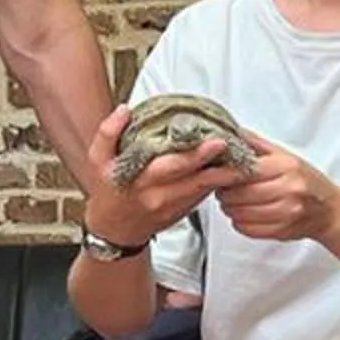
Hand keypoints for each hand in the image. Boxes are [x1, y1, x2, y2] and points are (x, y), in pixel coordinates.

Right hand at [79, 105, 245, 244]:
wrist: (115, 229)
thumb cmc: (109, 190)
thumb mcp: (98, 160)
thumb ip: (108, 133)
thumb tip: (124, 110)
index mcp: (139, 180)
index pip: (170, 166)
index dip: (194, 155)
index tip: (214, 141)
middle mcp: (158, 196)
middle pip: (194, 179)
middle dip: (217, 164)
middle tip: (236, 148)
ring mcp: (173, 207)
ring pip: (203, 189)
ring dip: (224, 174)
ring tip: (241, 157)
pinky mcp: (183, 212)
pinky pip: (203, 195)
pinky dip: (217, 182)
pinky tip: (230, 168)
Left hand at [217, 134, 339, 245]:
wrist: (330, 209)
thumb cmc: (307, 181)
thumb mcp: (286, 156)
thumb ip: (258, 145)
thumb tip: (231, 132)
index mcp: (287, 167)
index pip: (245, 171)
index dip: (226, 175)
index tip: (219, 174)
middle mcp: (289, 189)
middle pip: (241, 194)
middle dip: (225, 193)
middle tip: (222, 190)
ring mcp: (287, 212)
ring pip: (242, 214)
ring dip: (230, 209)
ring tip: (231, 203)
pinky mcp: (283, 231)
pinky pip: (249, 229)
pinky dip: (240, 223)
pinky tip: (243, 215)